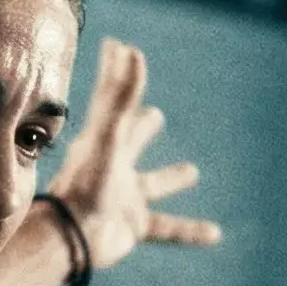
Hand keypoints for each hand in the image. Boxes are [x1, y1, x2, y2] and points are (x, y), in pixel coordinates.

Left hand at [42, 37, 221, 271]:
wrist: (70, 238)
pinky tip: (216, 234)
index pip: (112, 99)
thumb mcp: (107, 136)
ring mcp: (124, 197)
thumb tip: (133, 52)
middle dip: (141, 128)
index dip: (117, 72)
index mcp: (102, 141)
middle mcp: (114, 167)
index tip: (120, 48)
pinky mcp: (134, 227)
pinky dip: (191, 231)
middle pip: (131, 141)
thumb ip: (121, 97)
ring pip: (153, 185)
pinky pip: (170, 229)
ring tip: (192, 172)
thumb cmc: (86, 184)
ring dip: (171, 179)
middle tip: (155, 116)